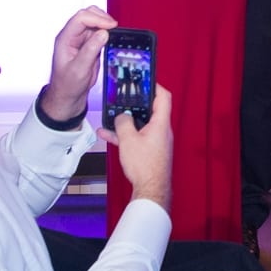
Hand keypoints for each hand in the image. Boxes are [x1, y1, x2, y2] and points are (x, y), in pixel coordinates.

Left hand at [43, 6, 114, 119]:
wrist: (68, 96)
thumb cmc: (67, 85)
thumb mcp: (79, 69)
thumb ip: (90, 50)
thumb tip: (103, 33)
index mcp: (65, 39)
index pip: (81, 18)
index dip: (97, 19)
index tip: (111, 26)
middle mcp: (72, 36)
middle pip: (87, 15)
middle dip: (102, 18)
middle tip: (114, 27)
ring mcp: (81, 40)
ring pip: (95, 23)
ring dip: (105, 26)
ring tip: (114, 34)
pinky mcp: (89, 45)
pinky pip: (99, 33)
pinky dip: (107, 33)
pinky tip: (111, 40)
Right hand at [102, 90, 174, 206]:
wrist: (150, 190)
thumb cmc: (144, 166)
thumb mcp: (128, 140)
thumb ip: (123, 123)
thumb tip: (122, 116)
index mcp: (161, 124)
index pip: (163, 97)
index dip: (154, 86)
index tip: (144, 80)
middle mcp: (161, 130)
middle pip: (150, 110)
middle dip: (135, 104)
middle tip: (124, 96)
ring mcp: (156, 141)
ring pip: (140, 125)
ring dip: (125, 121)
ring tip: (109, 117)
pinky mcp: (150, 151)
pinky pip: (136, 138)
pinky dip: (124, 135)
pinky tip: (107, 135)